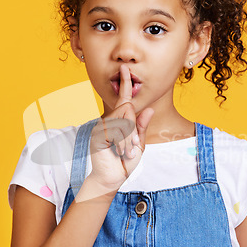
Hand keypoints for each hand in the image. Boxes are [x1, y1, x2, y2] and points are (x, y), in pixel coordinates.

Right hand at [88, 64, 154, 193]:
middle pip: (127, 109)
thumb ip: (142, 127)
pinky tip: (118, 151)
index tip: (125, 68)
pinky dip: (122, 141)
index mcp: (119, 121)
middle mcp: (109, 120)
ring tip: (125, 152)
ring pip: (124, 118)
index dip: (125, 83)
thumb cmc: (124, 162)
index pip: (124, 99)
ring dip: (129, 138)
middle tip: (132, 146)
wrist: (112, 178)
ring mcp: (102, 126)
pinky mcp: (98, 133)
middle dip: (134, 129)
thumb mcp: (138, 144)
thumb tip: (148, 109)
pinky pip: (118, 128)